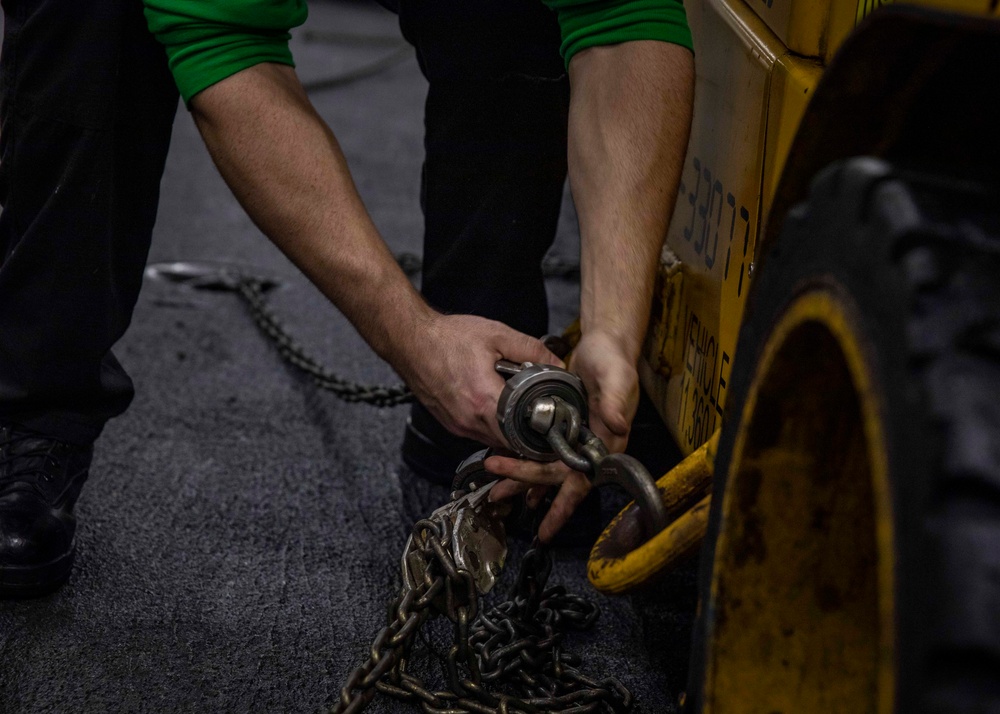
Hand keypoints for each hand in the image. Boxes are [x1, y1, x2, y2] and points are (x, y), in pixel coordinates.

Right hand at [396, 312, 562, 448]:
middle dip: (528, 432)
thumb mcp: (497, 335)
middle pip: (510, 442)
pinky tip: (496, 406)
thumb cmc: (448, 337)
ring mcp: (458, 425)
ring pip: (494, 440)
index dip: (541, 432)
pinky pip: (478, 433)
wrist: (409, 340)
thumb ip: (532, 351)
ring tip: (519, 408)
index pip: (522, 435)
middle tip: (542, 415)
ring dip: (509, 430)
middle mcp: (469, 420)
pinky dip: (492, 424)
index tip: (554, 423)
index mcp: (484, 401)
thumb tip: (558, 364)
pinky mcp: (449, 423)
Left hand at [486, 330, 639, 541]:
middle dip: (527, 487)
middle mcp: (590, 446)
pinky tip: (507, 468)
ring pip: (546, 468)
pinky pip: (542, 451)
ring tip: (495, 491)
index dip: (562, 503)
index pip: (580, 479)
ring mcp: (575, 438)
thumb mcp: (616, 378)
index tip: (546, 523)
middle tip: (497, 494)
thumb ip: (615, 401)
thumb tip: (617, 425)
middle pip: (556, 478)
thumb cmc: (614, 362)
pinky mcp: (562, 428)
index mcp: (606, 443)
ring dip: (521, 480)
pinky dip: (524, 461)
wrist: (605, 345)